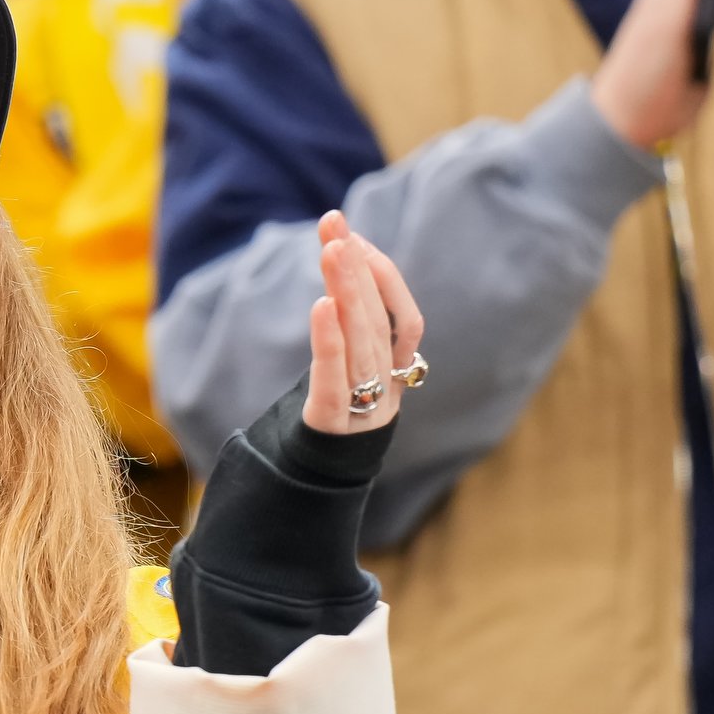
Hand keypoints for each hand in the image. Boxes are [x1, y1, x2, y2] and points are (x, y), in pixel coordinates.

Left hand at [303, 210, 423, 434]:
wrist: (314, 486)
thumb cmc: (334, 421)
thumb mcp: (350, 375)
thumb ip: (354, 327)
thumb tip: (343, 258)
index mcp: (396, 373)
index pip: (399, 317)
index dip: (379, 275)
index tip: (349, 237)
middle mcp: (387, 386)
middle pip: (376, 321)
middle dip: (356, 270)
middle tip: (336, 226)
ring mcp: (363, 407)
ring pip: (361, 342)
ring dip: (347, 291)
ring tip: (332, 250)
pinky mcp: (329, 423)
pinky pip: (333, 379)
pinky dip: (330, 341)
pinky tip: (320, 305)